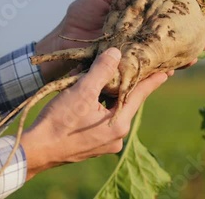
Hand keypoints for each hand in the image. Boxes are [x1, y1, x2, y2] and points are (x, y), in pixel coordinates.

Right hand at [20, 48, 167, 179]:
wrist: (36, 151)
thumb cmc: (58, 122)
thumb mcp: (81, 91)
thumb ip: (101, 70)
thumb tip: (117, 53)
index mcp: (119, 123)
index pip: (140, 94)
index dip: (153, 80)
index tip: (169, 70)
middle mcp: (116, 137)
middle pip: (127, 103)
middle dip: (128, 85)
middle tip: (136, 68)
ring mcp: (105, 143)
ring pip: (114, 111)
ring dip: (110, 96)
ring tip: (109, 80)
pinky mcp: (93, 145)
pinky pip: (103, 120)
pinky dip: (100, 107)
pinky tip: (91, 98)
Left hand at [35, 0, 204, 80]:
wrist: (60, 45)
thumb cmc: (79, 18)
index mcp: (133, 23)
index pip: (160, 22)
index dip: (178, 19)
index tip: (196, 15)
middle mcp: (135, 41)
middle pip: (166, 41)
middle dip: (186, 40)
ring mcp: (131, 58)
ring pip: (161, 58)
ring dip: (181, 56)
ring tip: (199, 53)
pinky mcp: (125, 73)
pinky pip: (147, 73)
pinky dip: (163, 71)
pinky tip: (178, 66)